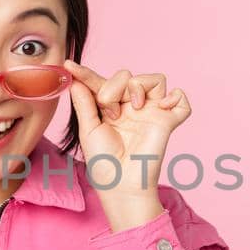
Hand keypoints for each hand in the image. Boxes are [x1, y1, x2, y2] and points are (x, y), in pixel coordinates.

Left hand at [64, 61, 191, 229]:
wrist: (121, 183)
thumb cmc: (104, 163)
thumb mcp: (88, 130)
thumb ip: (84, 103)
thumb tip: (75, 80)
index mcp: (111, 108)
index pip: (101, 83)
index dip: (86, 73)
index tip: (69, 66)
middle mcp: (132, 107)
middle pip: (127, 75)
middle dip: (114, 87)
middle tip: (110, 111)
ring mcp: (151, 113)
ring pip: (154, 79)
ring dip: (139, 87)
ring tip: (134, 109)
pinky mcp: (168, 121)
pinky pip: (180, 99)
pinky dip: (176, 97)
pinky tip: (162, 106)